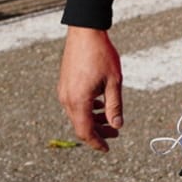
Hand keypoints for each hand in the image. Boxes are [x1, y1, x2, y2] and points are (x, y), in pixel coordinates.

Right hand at [57, 26, 124, 151]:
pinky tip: (100, 103)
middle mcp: (67, 99)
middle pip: (80, 125)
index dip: (97, 143)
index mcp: (78, 101)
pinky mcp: (65, 84)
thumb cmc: (101, 55)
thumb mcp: (114, 82)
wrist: (85, 32)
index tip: (107, 149)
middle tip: (115, 132)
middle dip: (98, 132)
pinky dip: (87, 109)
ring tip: (110, 118)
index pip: (86, 132)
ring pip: (77, 115)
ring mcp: (64, 91)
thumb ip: (115, 106)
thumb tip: (117, 125)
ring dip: (93, 119)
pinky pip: (74, 104)